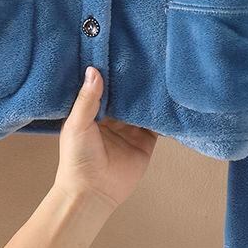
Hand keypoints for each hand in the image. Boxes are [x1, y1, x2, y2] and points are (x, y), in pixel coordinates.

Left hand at [54, 66, 157, 209]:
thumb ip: (87, 99)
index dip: (112, 73)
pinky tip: (170, 99)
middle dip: (134, 82)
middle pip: (127, 96)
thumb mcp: (77, 124)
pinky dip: (163, 115)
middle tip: (146, 58)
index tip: (121, 54)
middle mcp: (113, 119)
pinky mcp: (146, 142)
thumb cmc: (77, 158)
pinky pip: (157, 125)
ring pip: (143, 108)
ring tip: (161, 72)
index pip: (106, 88)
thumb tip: (93, 69)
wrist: (92, 193)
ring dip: (150, 95)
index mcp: (93, 113)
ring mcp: (131, 130)